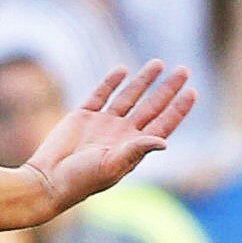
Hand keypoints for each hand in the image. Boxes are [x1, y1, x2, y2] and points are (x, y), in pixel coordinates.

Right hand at [21, 60, 195, 215]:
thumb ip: (136, 150)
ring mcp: (103, 124)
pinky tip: (123, 70)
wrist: (49, 179)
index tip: (192, 91)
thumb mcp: (112, 166)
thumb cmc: (82, 180)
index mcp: (134, 147)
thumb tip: (164, 142)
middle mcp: (122, 134)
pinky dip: (111, 82)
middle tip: (184, 70)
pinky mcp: (83, 117)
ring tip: (159, 63)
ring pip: (129, 96)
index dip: (178, 108)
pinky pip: (101, 94)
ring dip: (144, 81)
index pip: (163, 123)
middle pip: (152, 106)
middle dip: (168, 88)